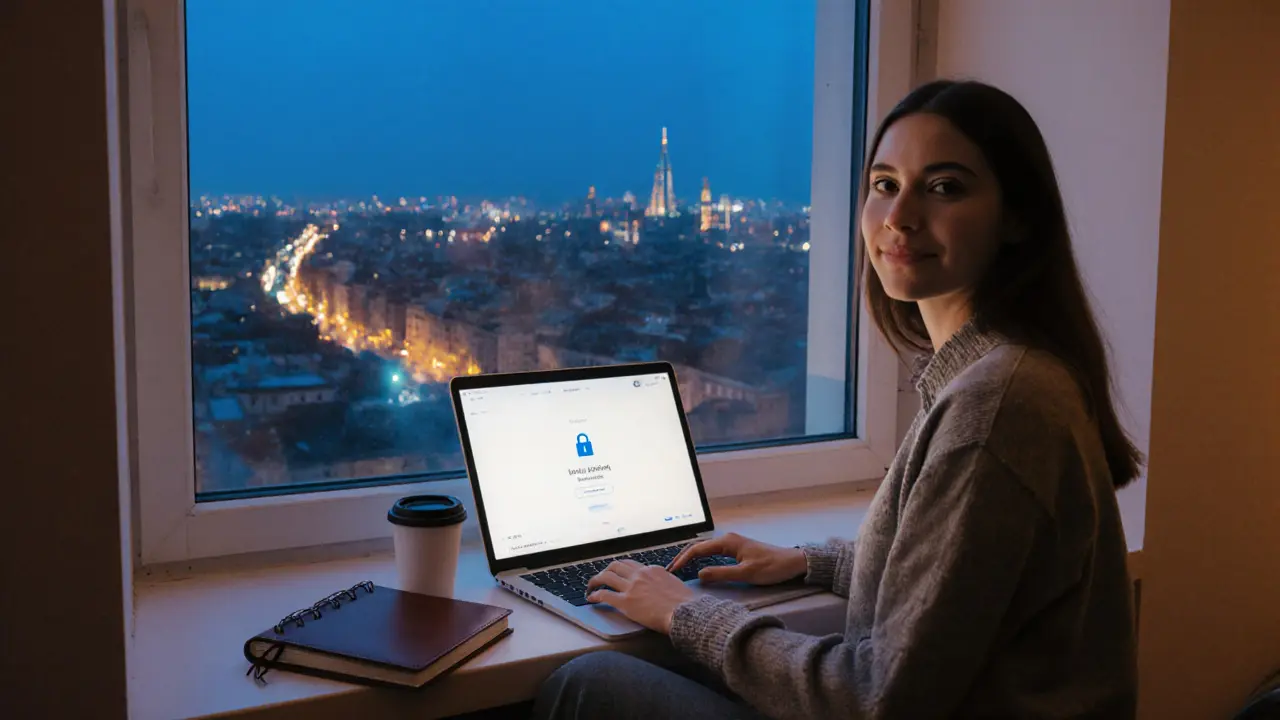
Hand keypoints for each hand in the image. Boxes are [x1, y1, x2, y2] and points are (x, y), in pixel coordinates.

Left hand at [586, 559, 694, 633]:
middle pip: (616, 565)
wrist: (683, 613)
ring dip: (596, 580)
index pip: (633, 566)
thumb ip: (665, 582)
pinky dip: (595, 595)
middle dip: (607, 570)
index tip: (620, 575)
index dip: (623, 570)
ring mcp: (631, 587)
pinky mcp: (625, 602)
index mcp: (652, 570)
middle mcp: (640, 575)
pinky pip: (604, 594)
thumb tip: (663, 587)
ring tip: (591, 586)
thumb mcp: (676, 585)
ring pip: (606, 576)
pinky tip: (592, 598)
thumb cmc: (685, 603)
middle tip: (603, 577)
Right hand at [667, 532, 807, 585]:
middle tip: (670, 571)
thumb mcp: (746, 574)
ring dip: (690, 558)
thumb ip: (721, 573)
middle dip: (682, 557)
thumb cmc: (772, 568)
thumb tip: (699, 575)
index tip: (672, 572)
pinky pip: (713, 553)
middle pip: (698, 547)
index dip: (682, 560)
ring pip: (705, 549)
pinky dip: (701, 559)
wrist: (793, 562)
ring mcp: (732, 544)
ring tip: (679, 570)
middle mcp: (727, 539)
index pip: (697, 549)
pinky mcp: (736, 550)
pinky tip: (697, 567)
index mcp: (728, 542)